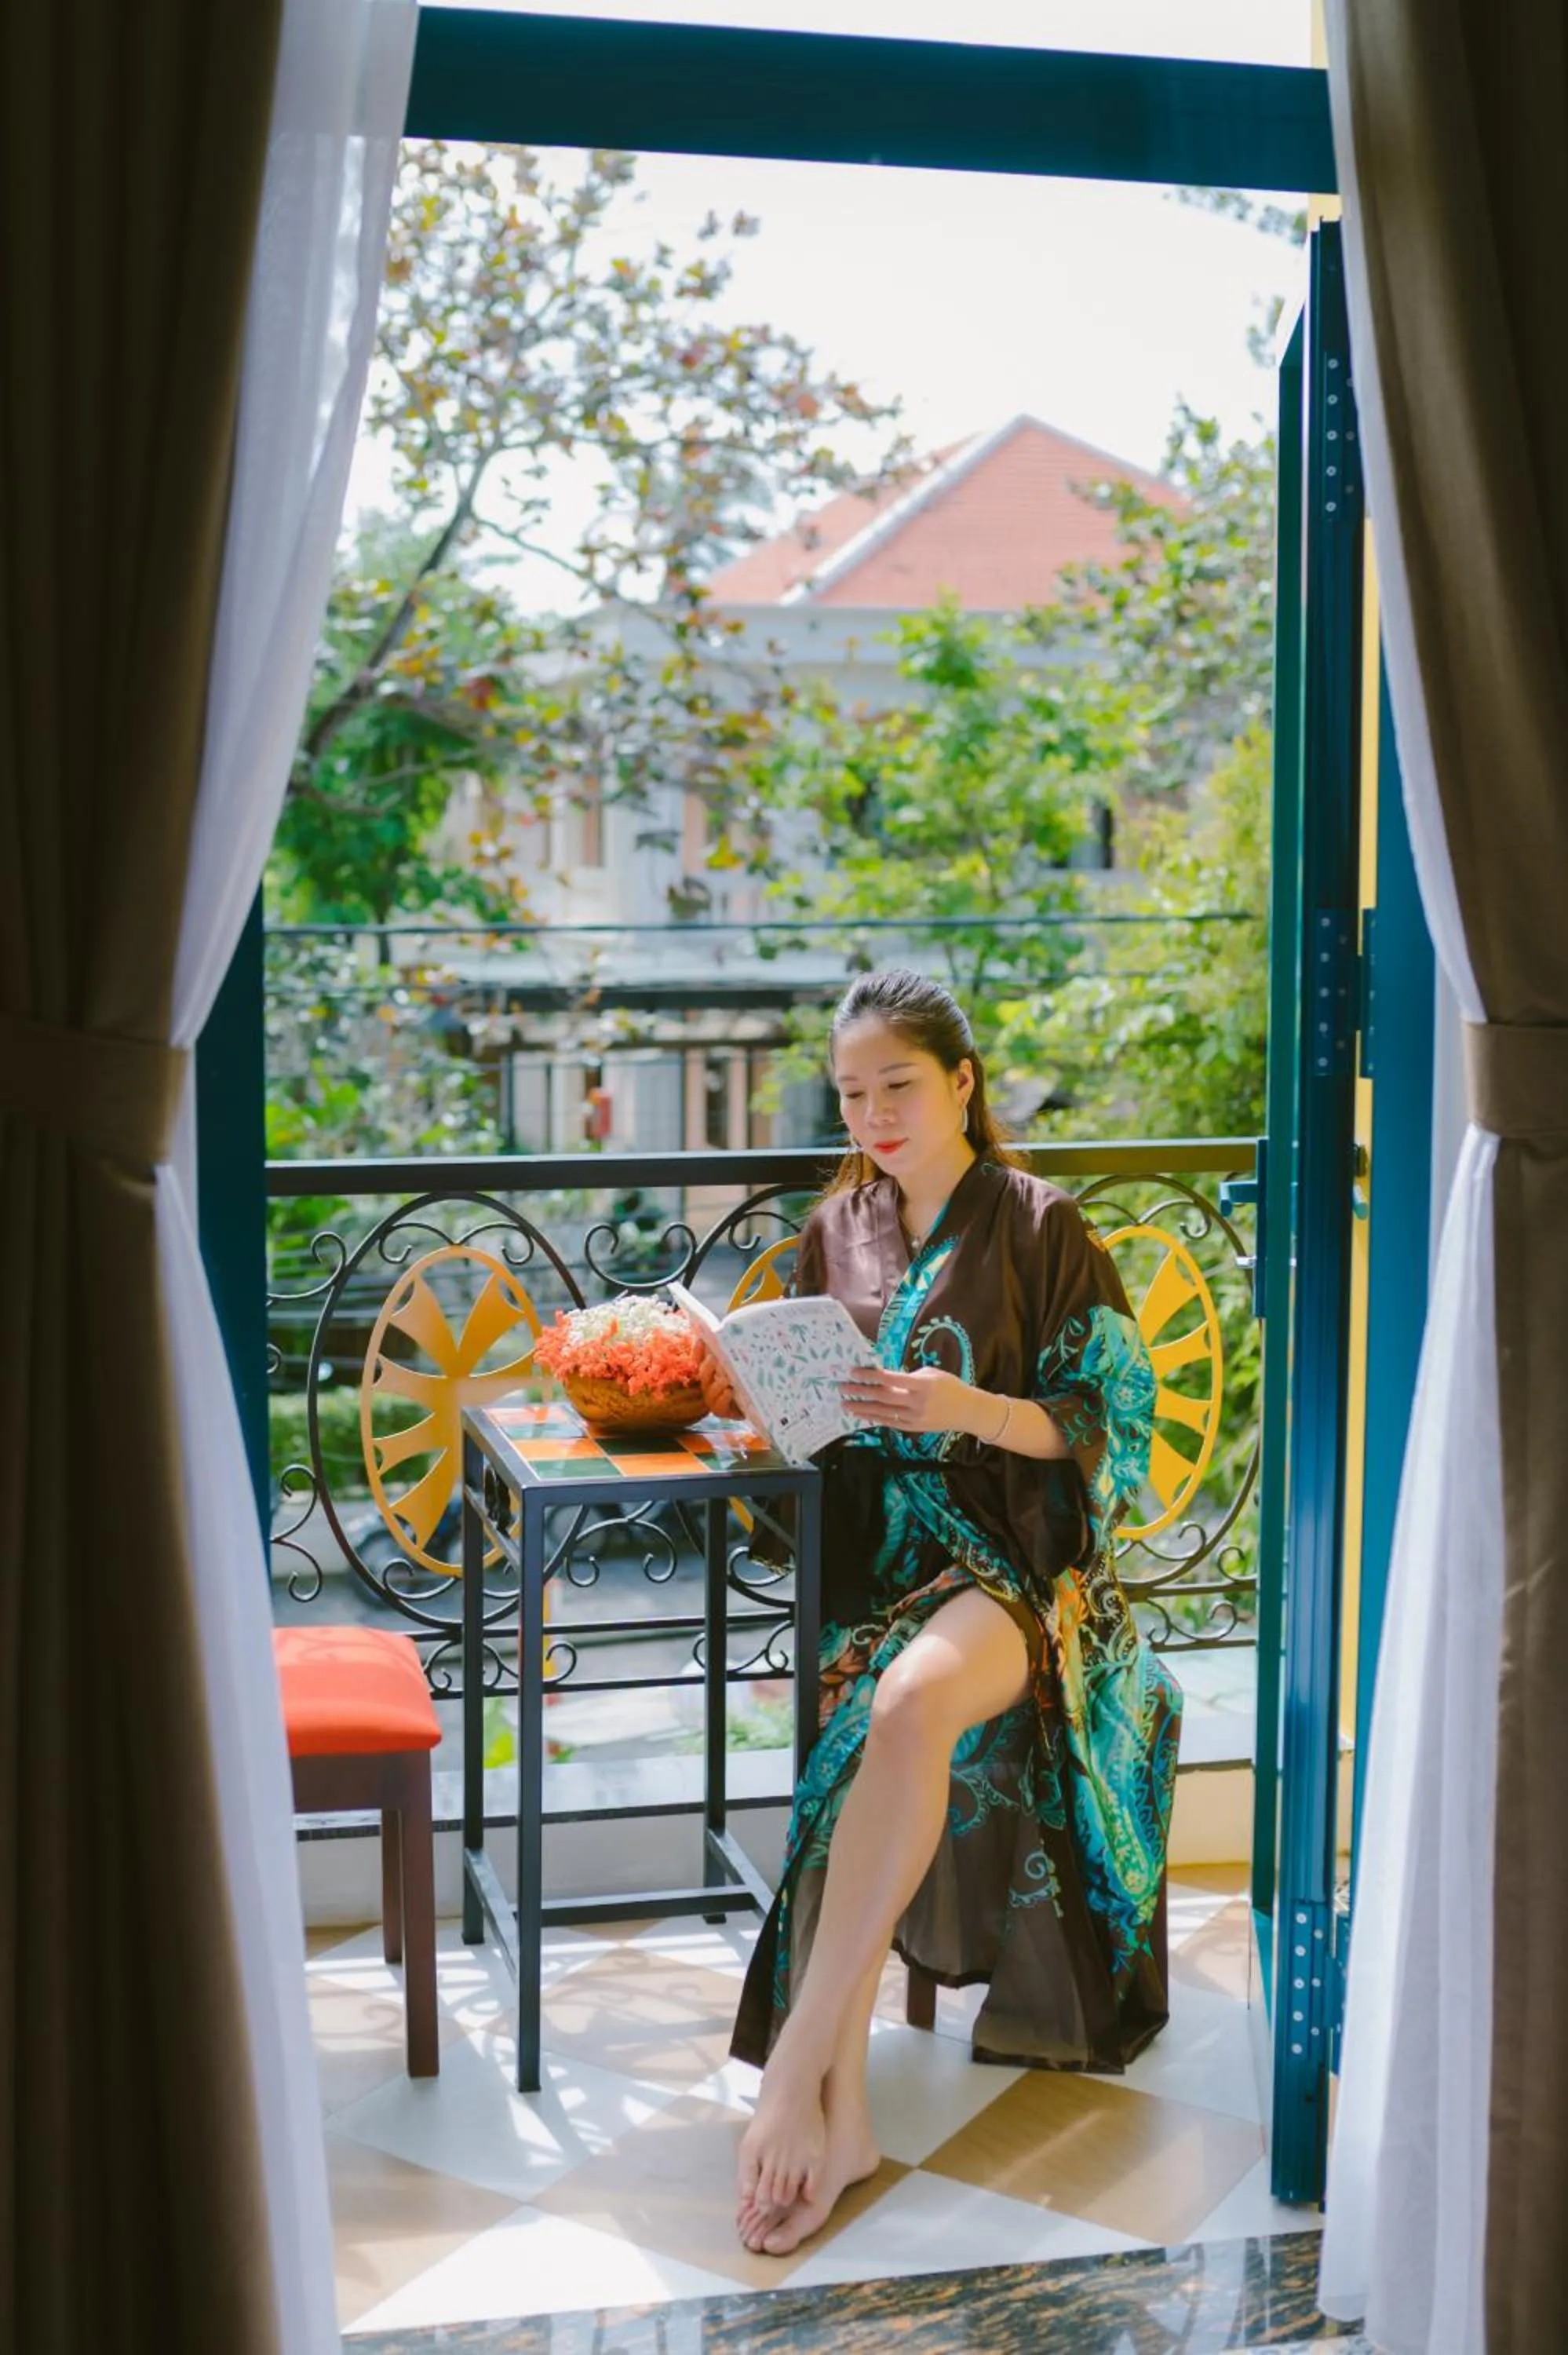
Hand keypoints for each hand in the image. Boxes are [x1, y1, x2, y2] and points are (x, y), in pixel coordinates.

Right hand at [687, 1320, 742, 1420]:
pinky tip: (729, 1392)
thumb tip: (739, 1329)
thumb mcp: (745, 1363)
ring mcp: (714, 1399)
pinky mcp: (723, 1412)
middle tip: (714, 1358)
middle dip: (707, 1366)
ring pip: (709, 1390)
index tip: (701, 1339)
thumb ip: (738, 1351)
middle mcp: (709, 1384)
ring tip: (725, 1379)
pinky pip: (718, 1407)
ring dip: (716, 1384)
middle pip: (703, 1374)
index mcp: (712, 1371)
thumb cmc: (749, 1379)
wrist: (759, 1405)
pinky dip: (723, 1398)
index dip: (698, 1350)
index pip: (699, 1359)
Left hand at [839, 1364, 973, 1435]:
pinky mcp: (913, 1428)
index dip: (870, 1376)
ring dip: (862, 1408)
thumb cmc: (950, 1386)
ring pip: (883, 1413)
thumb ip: (908, 1376)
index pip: (890, 1379)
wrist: (967, 1411)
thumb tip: (885, 1377)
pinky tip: (862, 1415)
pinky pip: (890, 1423)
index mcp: (921, 1385)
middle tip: (842, 1388)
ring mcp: (914, 1418)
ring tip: (846, 1404)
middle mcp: (916, 1403)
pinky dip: (875, 1418)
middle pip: (882, 1397)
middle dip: (860, 1392)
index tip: (854, 1372)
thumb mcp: (931, 1373)